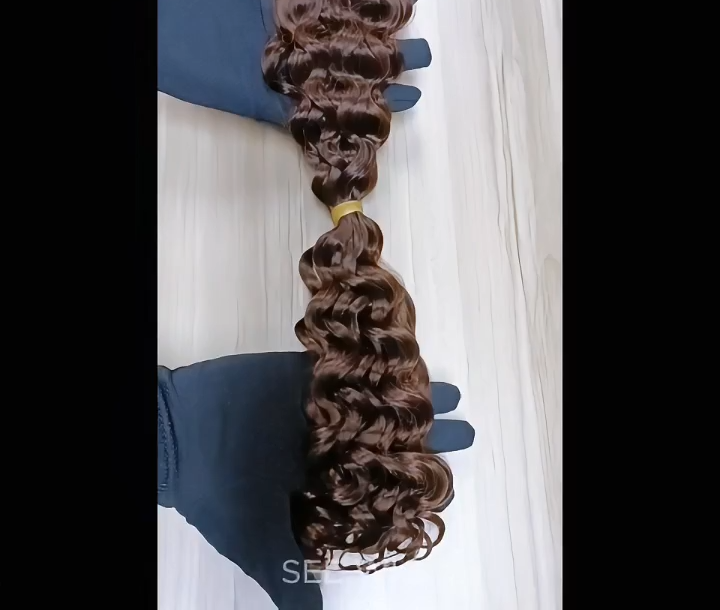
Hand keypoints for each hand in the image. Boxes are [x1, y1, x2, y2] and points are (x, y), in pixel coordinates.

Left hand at [158, 0, 431, 125]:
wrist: (151, 24)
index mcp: (281, 10)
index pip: (338, 11)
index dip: (371, 11)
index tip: (407, 3)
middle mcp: (286, 45)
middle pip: (343, 51)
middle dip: (385, 54)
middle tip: (425, 53)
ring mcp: (274, 74)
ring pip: (331, 85)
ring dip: (370, 90)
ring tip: (411, 90)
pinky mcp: (258, 100)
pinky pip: (299, 113)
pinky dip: (331, 115)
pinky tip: (363, 118)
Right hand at [158, 353, 472, 609]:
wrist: (175, 438)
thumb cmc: (217, 491)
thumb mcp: (258, 543)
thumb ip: (290, 583)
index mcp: (321, 479)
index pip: (378, 478)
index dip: (412, 477)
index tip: (445, 474)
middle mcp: (326, 441)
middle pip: (386, 435)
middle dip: (425, 432)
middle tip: (465, 427)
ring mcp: (316, 405)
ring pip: (373, 398)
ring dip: (410, 393)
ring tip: (450, 389)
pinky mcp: (299, 374)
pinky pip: (342, 365)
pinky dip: (372, 361)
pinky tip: (406, 357)